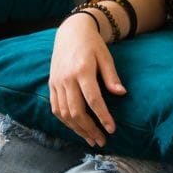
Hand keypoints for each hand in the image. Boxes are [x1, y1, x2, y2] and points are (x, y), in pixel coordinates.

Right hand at [49, 13, 126, 146]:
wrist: (70, 31)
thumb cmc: (92, 44)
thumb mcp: (105, 56)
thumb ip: (111, 76)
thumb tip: (121, 94)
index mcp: (82, 70)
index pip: (93, 99)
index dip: (102, 116)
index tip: (111, 129)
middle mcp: (67, 78)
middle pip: (76, 110)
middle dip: (89, 129)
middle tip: (101, 141)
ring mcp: (57, 82)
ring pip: (64, 113)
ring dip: (77, 129)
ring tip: (90, 139)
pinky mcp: (51, 84)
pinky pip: (55, 108)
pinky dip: (65, 121)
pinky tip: (76, 128)